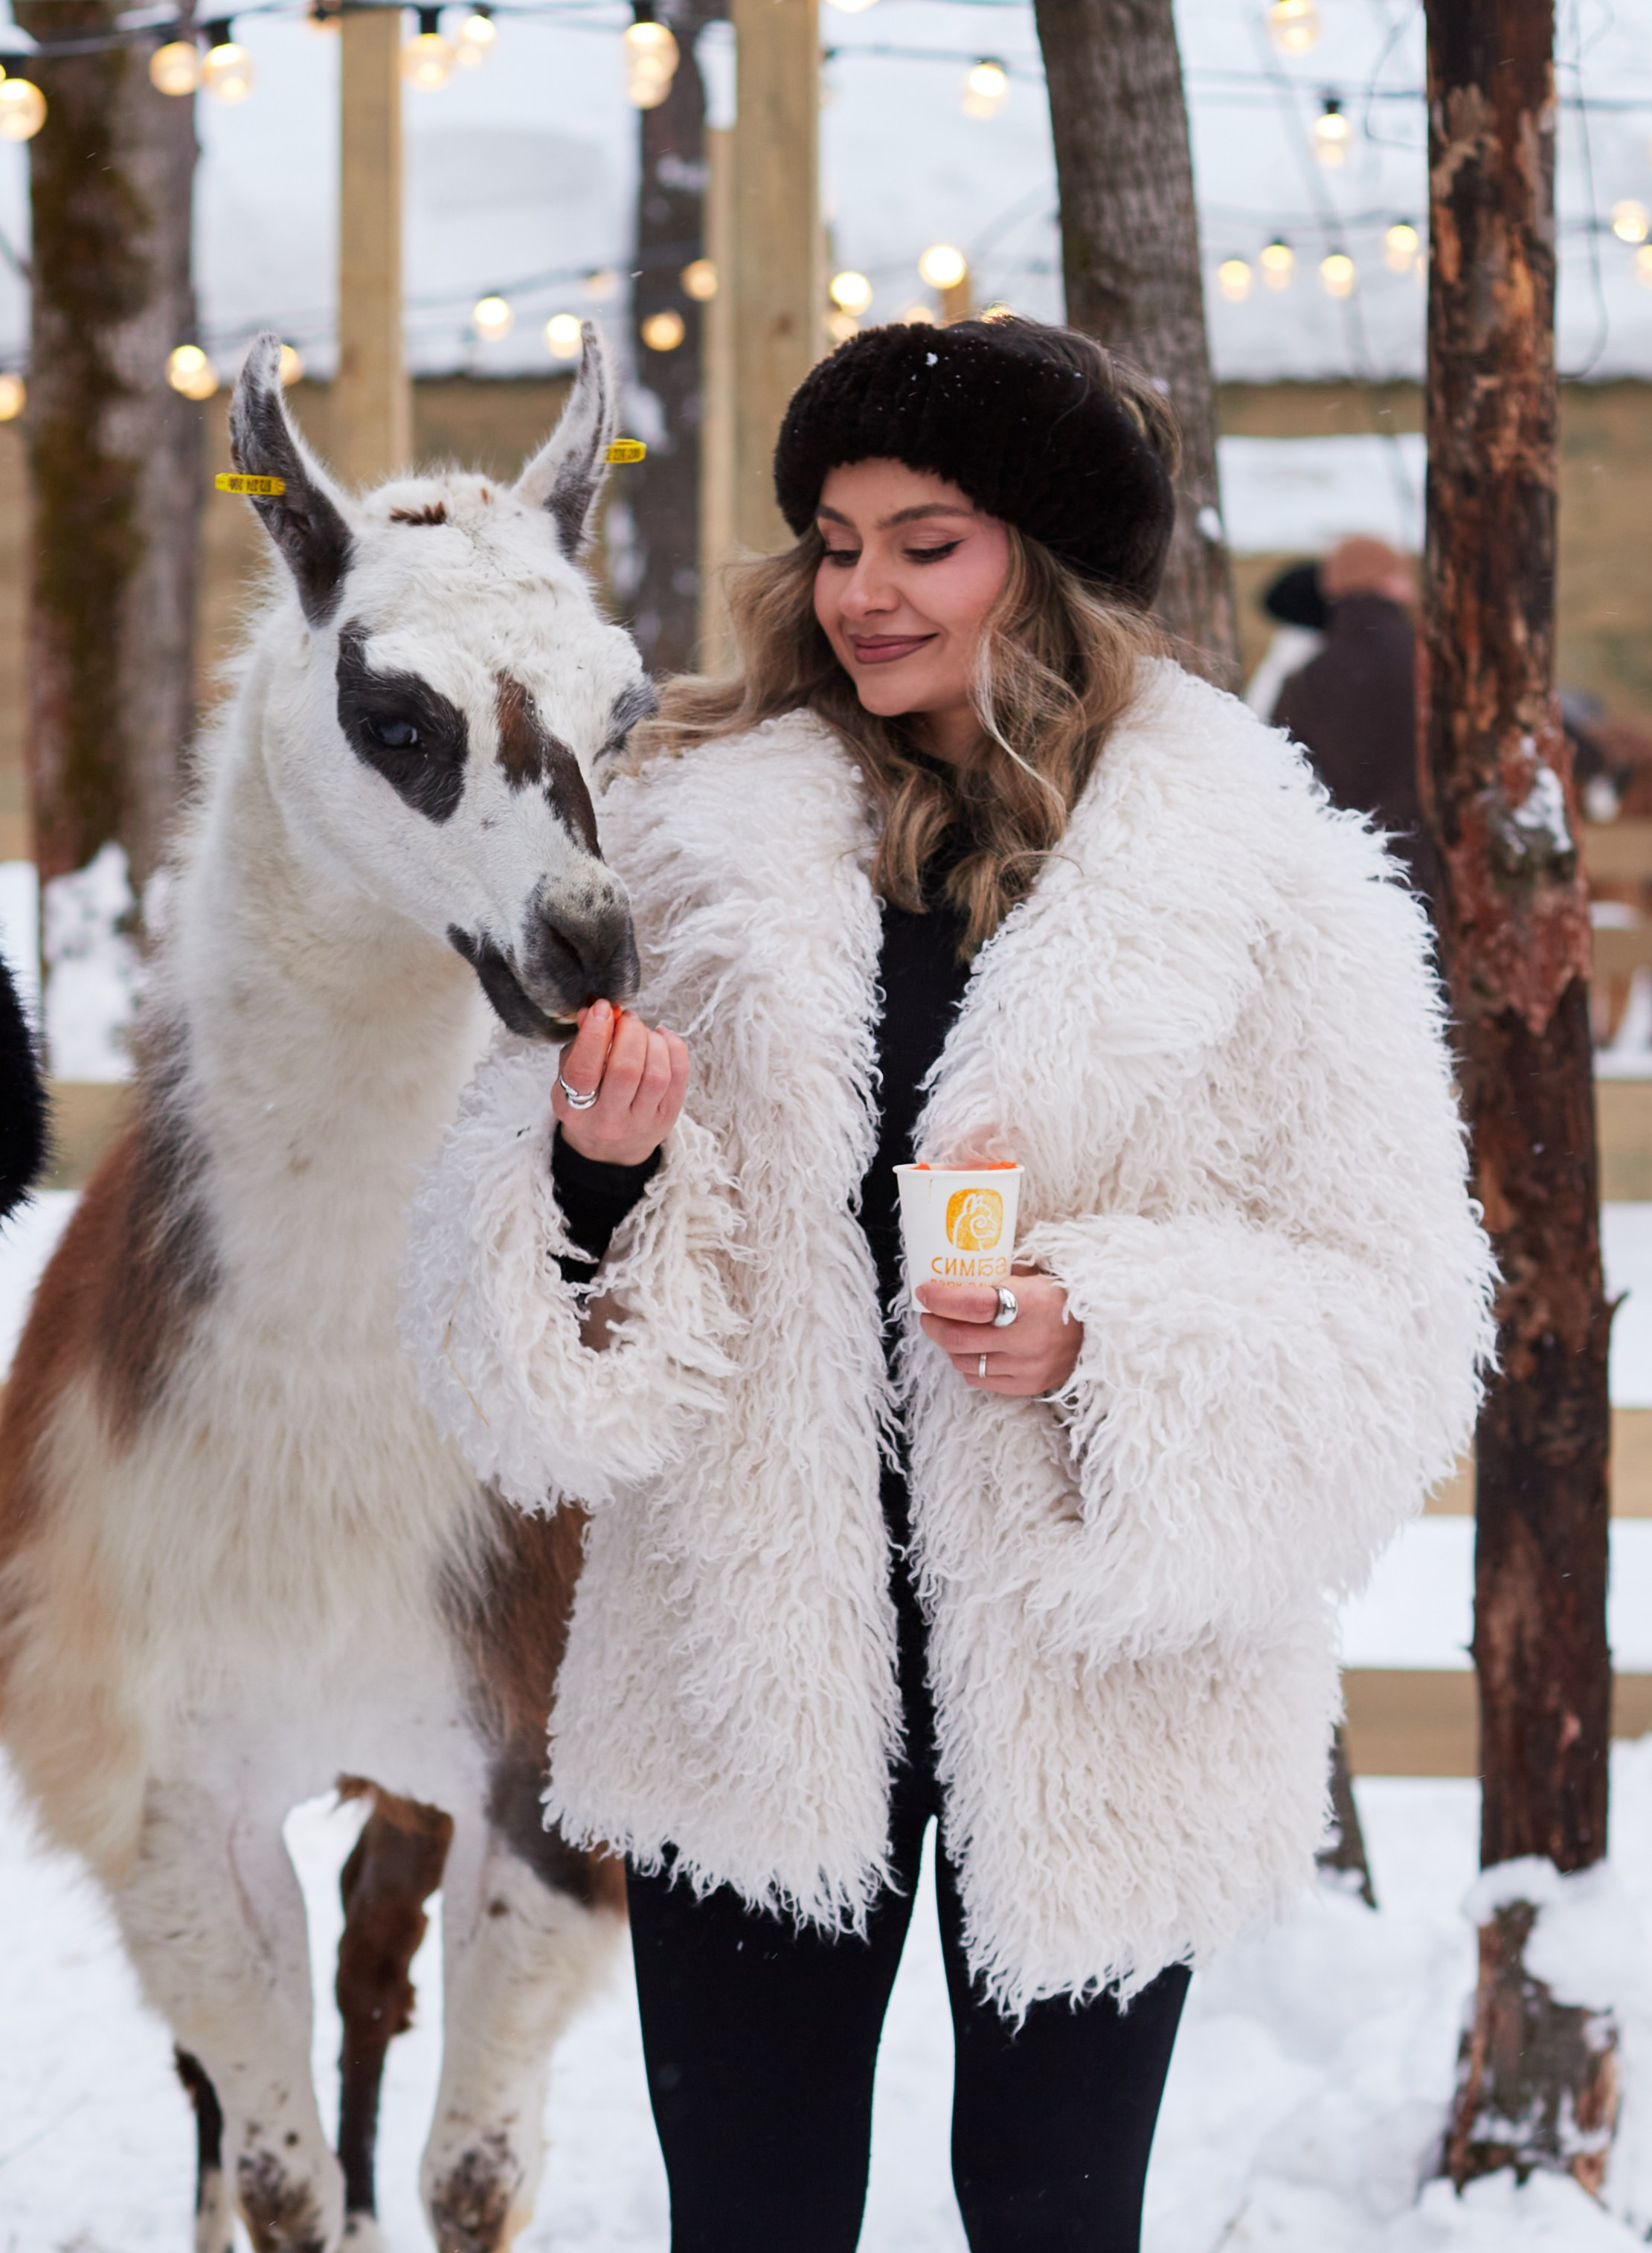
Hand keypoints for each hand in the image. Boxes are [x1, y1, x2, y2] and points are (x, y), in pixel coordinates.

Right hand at [551, 999, 689, 1167]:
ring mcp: (642, 1121)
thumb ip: (579, 1045)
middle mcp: (609, 1120)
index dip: (595, 1034)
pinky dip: (673, 1047)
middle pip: (626, 1070)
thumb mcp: (569, 1078)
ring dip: (652, 1040)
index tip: (602, 1009)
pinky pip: (679, 1075)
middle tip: (626, 1019)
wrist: (610, 1149)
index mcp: (575, 1109)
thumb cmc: (588, 1104)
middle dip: (629, 1033)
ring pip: (657, 1074)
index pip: (584, 1070)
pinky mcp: (668, 1116)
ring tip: (642, 1032)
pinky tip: (661, 1038)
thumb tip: (592, 1013)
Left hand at [916, 1270, 1082, 1396]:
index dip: (941, 1299)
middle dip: (934, 1324)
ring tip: (953, 1330)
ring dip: (950, 1345)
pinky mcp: (1029, 1386)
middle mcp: (1029, 1339)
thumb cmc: (1061, 1295)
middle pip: (960, 1338)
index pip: (973, 1304)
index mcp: (1032, 1303)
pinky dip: (969, 1364)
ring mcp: (1028, 1367)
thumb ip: (998, 1276)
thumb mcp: (1034, 1275)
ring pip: (965, 1362)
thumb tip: (952, 1275)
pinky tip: (974, 1350)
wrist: (1101, 1330)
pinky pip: (980, 1379)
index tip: (924, 1292)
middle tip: (929, 1313)